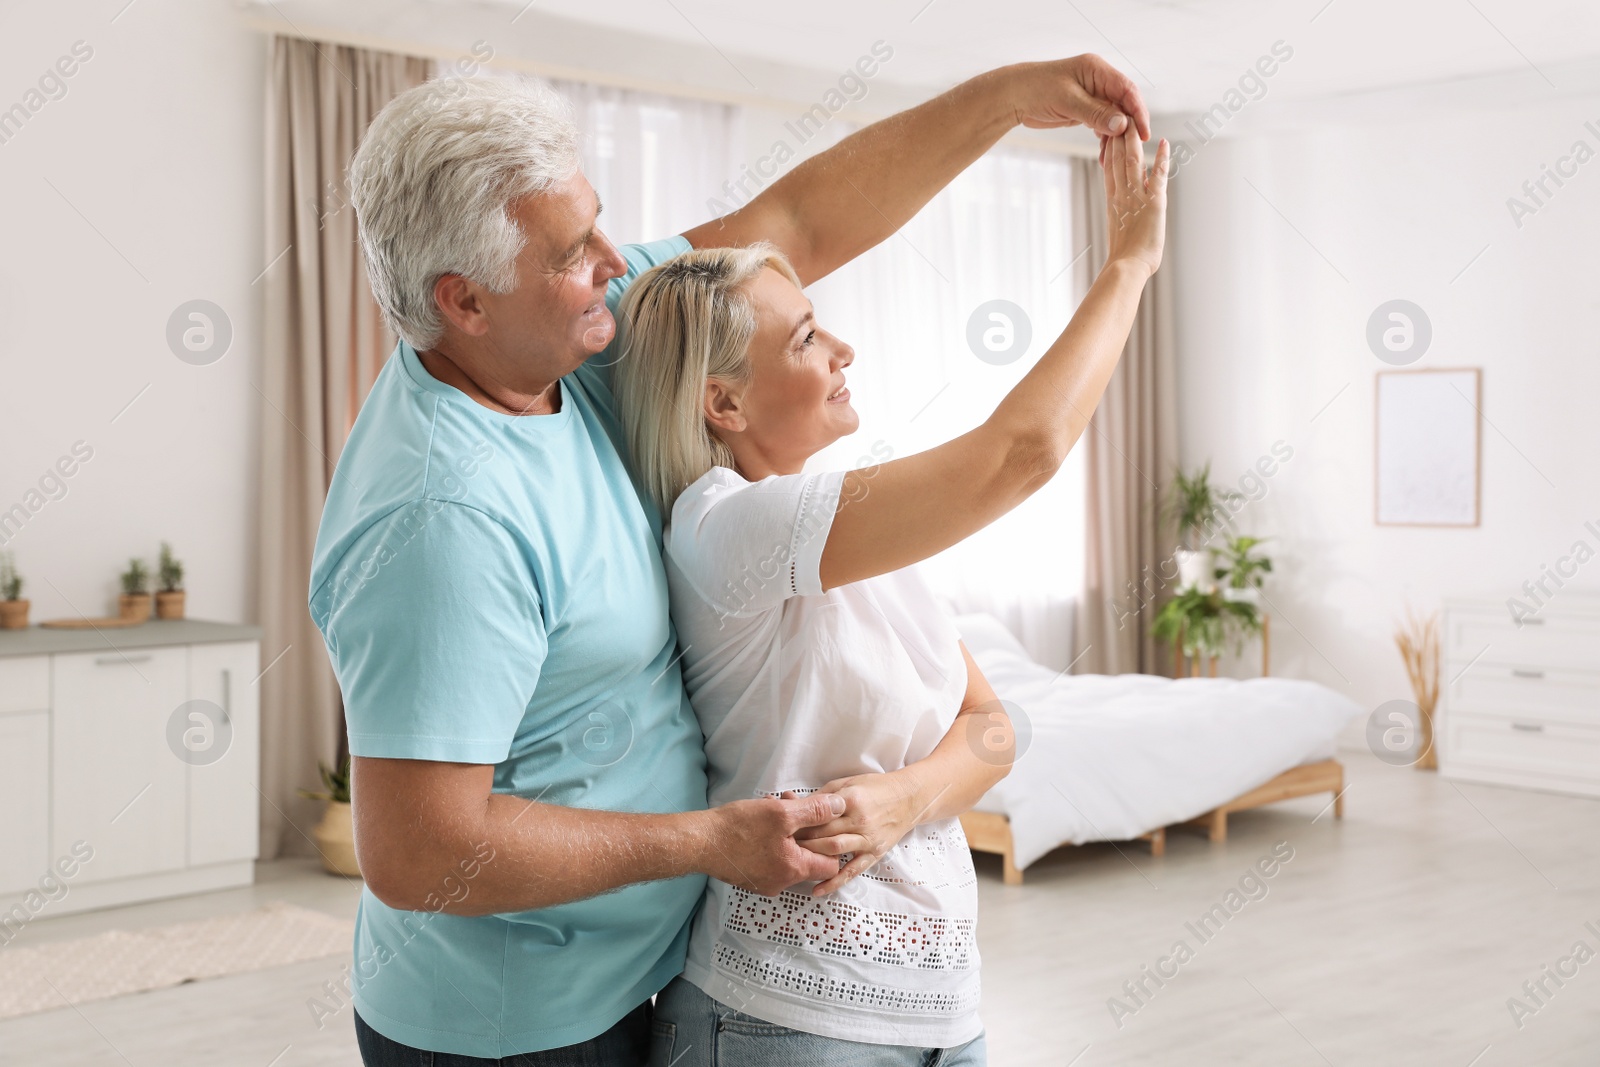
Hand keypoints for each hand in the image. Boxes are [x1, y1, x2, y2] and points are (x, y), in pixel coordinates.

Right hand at [696, 793, 843, 896]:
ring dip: (785, 831)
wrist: (699, 842)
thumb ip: (815, 811)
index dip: (829, 841)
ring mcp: (764, 883)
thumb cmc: (738, 828)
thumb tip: (840, 807)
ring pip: (788, 856)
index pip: (830, 865)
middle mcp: (781, 883)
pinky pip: (770, 859)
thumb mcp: (781, 813)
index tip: (817, 821)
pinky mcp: (750, 878)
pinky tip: (758, 821)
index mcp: (794, 870)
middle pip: (807, 858)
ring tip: (771, 808)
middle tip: (789, 805)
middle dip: (803, 828)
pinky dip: (770, 840)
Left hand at [792, 774, 925, 895]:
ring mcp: (868, 839)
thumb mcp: (847, 783)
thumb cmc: (876, 787)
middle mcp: (859, 820)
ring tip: (794, 861)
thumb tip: (797, 804)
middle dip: (800, 840)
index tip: (783, 827)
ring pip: (833, 850)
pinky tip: (818, 890)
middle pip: (822, 833)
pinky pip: (853, 871)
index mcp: (850, 800)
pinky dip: (835, 882)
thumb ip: (823, 796)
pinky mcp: (874, 853)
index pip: (817, 815)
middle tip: (782, 846)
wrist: (909, 798)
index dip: (798, 822)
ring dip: (811, 857)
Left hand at [1006, 55, 1149, 143]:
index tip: (1143, 132)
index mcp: (1097, 70)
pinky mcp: (1085, 110)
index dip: (1138, 111)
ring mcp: (1093, 96)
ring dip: (1117, 136)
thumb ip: (1095, 113)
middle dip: (1129, 126)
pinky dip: (1105, 138)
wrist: (1014, 96)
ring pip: (1114, 117)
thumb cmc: (1037, 90)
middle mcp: (1098, 81)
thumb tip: (1122, 124)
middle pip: (1124, 104)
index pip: (1127, 89)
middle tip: (1133, 148)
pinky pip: (1102, 124)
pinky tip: (1104, 153)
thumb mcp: (1067, 101)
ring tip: (1116, 155)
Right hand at [1102, 125, 1168, 277]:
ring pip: (1133, 161)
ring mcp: (1137, 196)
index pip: (1109, 170)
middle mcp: (1122, 195)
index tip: (1108, 135)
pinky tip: (1163, 143)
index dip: (1109, 150)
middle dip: (1118, 137)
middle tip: (1119, 118)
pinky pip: (1157, 174)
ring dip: (1134, 140)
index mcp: (1113, 202)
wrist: (1126, 266)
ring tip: (1134, 121)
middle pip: (1118, 160)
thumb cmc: (1123, 259)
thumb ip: (1119, 219)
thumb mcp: (1117, 233)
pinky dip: (1161, 157)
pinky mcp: (1154, 201)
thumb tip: (1122, 219)